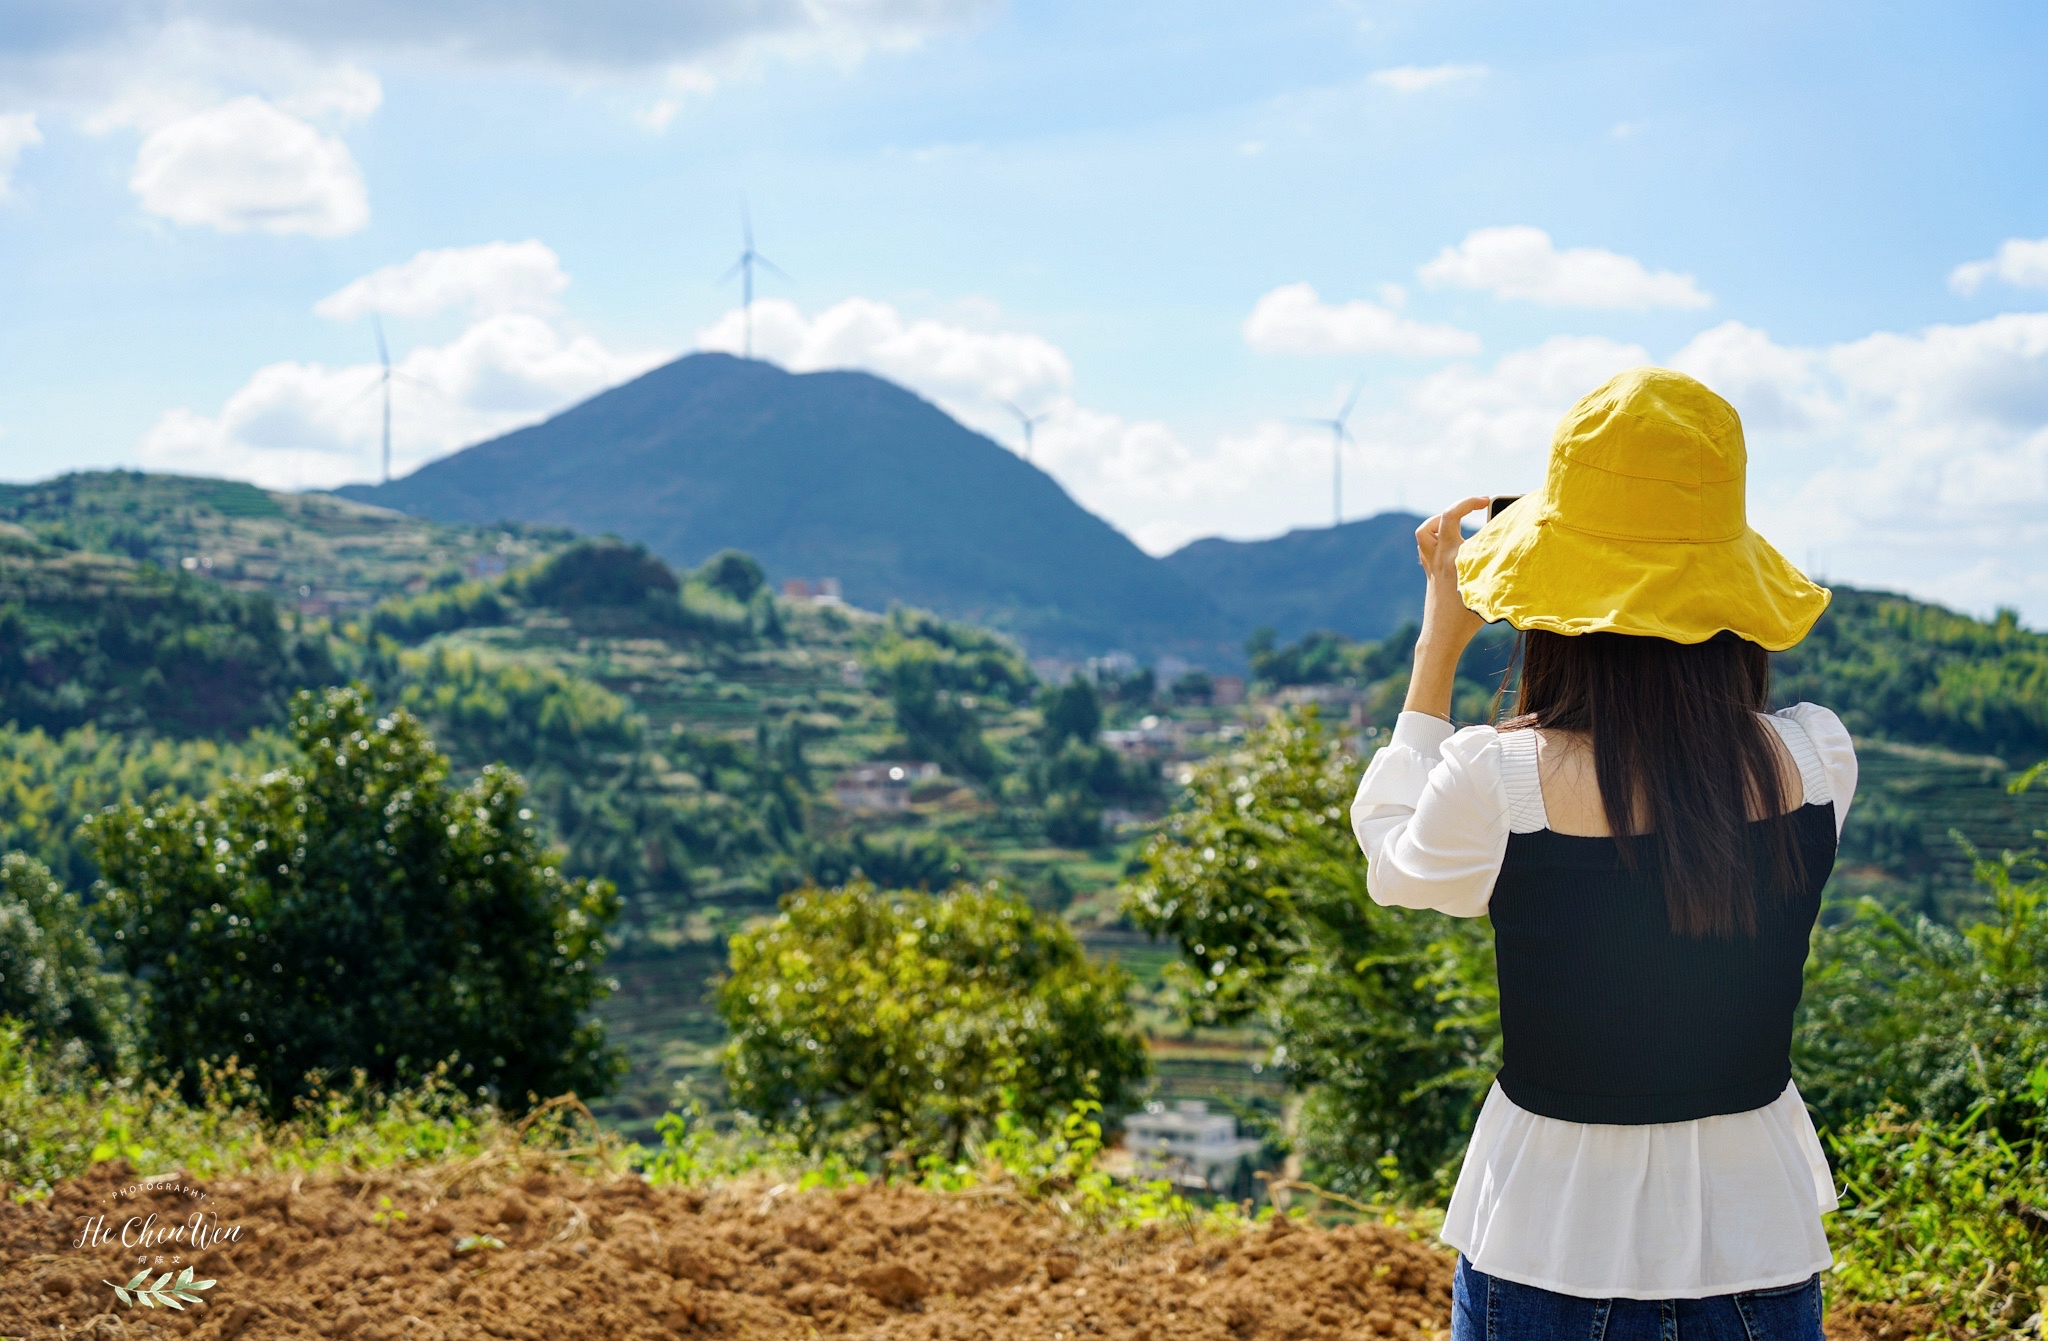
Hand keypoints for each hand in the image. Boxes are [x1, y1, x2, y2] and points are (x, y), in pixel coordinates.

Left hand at [1404, 496, 1490, 719]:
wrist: (1441, 638)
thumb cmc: (1466, 620)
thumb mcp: (1489, 591)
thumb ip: (1503, 570)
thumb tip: (1524, 553)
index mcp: (1452, 556)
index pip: (1453, 516)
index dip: (1470, 502)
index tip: (1486, 500)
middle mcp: (1439, 557)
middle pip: (1437, 520)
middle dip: (1458, 507)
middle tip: (1478, 505)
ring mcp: (1432, 566)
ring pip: (1424, 533)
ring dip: (1439, 522)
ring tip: (1458, 522)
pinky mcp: (1430, 575)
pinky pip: (1425, 548)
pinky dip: (1437, 538)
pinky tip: (1453, 543)